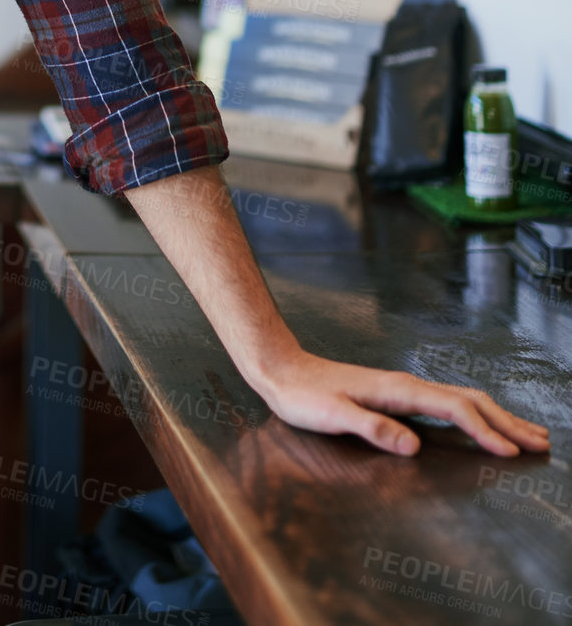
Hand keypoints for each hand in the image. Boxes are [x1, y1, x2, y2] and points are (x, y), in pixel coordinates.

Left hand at [255, 350, 551, 456]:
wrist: (283, 371)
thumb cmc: (304, 396)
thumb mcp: (332, 416)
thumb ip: (371, 428)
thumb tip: (412, 445)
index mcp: (398, 390)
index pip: (454, 409)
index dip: (484, 431)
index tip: (510, 452)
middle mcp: (407, 385)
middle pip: (468, 400)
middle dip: (506, 420)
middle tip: (540, 442)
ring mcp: (404, 388)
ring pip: (461, 399)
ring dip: (496, 415)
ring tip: (525, 433)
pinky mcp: (397, 395)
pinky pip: (447, 404)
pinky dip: (474, 414)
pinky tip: (478, 424)